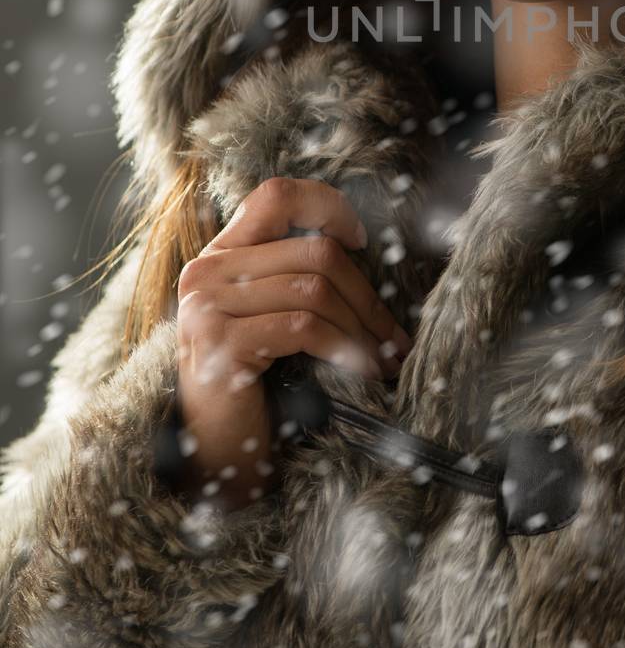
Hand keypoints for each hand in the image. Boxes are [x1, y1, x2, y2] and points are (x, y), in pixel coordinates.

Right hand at [174, 176, 411, 512]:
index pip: (275, 195)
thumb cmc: (255, 384)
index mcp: (220, 255)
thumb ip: (295, 276)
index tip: (361, 239)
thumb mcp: (271, 316)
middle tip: (395, 335)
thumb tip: (363, 248)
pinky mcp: (219, 343)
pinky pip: (303, 328)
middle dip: (367, 295)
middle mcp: (206, 271)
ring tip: (385, 357)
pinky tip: (363, 370)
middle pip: (313, 251)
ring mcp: (207, 306)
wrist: (214, 452)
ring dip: (363, 328)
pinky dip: (345, 348)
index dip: (327, 206)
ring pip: (314, 289)